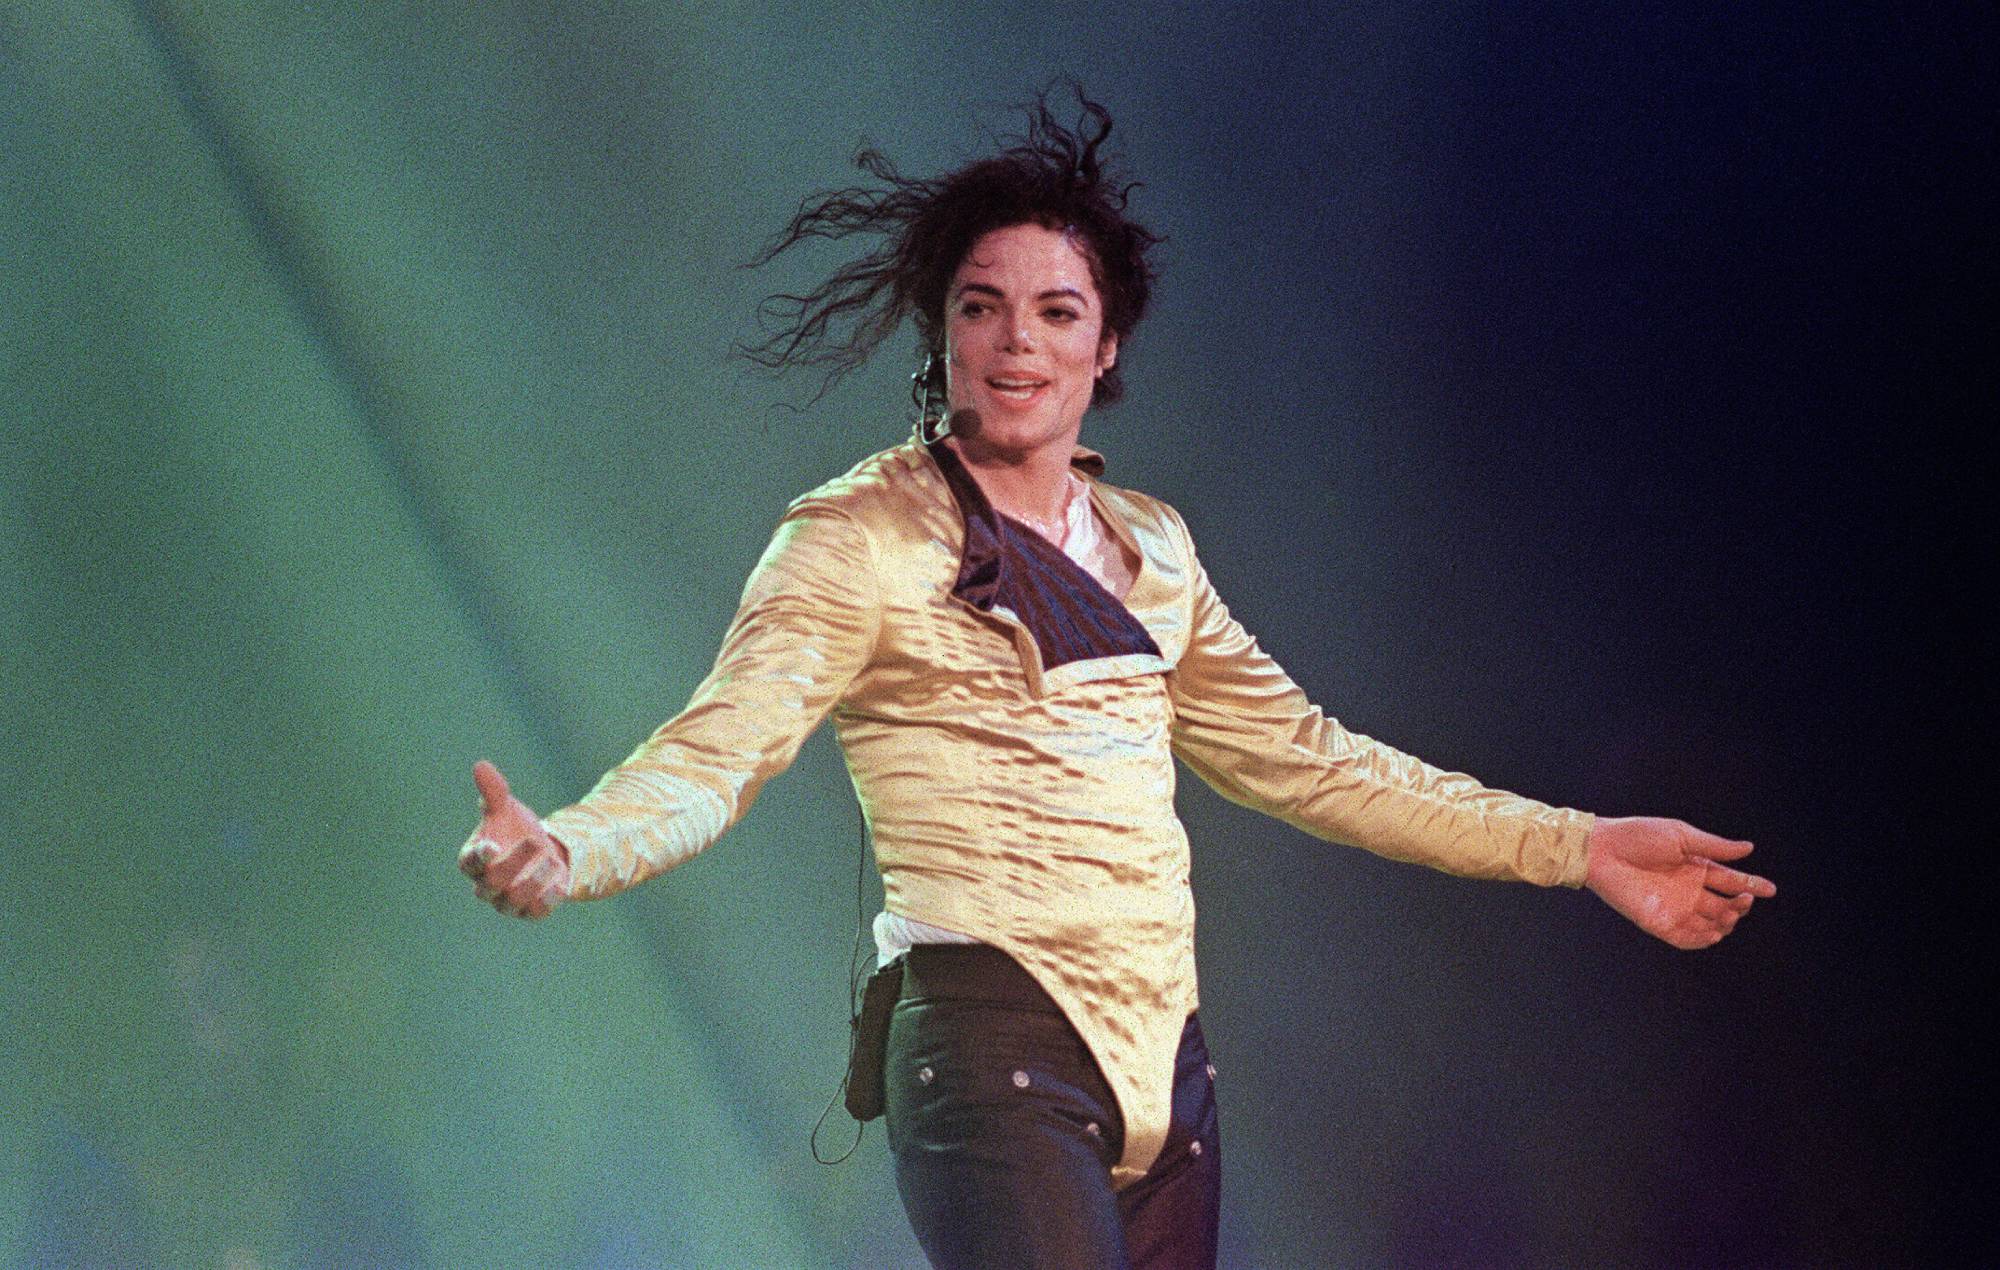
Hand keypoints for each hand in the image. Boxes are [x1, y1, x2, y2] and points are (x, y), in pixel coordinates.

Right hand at [458, 760, 571, 919]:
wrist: (546, 850)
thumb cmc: (517, 829)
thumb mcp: (507, 808)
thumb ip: (494, 791)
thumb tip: (481, 766)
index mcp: (475, 860)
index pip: (468, 864)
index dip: (478, 857)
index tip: (492, 846)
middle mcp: (486, 885)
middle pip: (490, 884)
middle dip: (512, 864)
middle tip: (535, 841)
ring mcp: (507, 901)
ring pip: (513, 901)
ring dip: (532, 881)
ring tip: (550, 859)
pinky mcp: (530, 911)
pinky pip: (535, 913)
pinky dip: (547, 900)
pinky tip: (559, 884)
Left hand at [1585, 816, 1773, 948]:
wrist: (1602, 850)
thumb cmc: (1638, 836)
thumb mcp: (1681, 836)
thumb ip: (1714, 847)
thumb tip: (1748, 848)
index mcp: (1697, 867)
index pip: (1731, 881)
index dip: (1752, 885)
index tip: (1770, 889)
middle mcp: (1689, 890)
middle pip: (1726, 905)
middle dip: (1740, 905)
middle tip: (1743, 899)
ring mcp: (1675, 907)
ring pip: (1712, 924)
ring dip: (1726, 922)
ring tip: (1729, 912)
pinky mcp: (1659, 922)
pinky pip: (1686, 939)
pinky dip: (1703, 940)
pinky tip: (1714, 933)